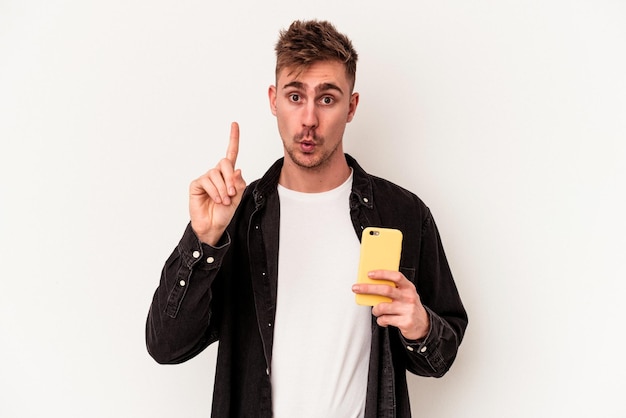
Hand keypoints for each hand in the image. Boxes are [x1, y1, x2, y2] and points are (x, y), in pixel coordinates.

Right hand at [189, 122, 246, 245]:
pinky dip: (214, 192)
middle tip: (232, 193)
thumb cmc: (224, 212)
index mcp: (228, 175)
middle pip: (224, 163)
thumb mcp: (237, 198)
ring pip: (216, 174)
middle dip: (230, 177)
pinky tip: (215, 200)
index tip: (234, 124)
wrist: (213, 225)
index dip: (233, 139)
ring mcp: (206, 178)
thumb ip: (239, 183)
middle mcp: (216, 173)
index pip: (231, 153)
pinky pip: (207, 182)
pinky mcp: (196, 184)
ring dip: (223, 189)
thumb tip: (237, 169)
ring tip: (223, 201)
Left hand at [352, 270, 429, 339]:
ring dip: (375, 309)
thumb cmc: (408, 306)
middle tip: (356, 288)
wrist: (423, 325)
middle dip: (368, 288)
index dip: (382, 273)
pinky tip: (383, 320)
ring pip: (382, 307)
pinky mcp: (405, 322)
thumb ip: (393, 289)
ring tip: (376, 311)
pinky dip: (380, 320)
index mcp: (409, 287)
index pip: (396, 276)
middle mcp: (409, 297)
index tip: (369, 274)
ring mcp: (408, 310)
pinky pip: (385, 319)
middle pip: (386, 290)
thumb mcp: (405, 295)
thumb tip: (371, 284)